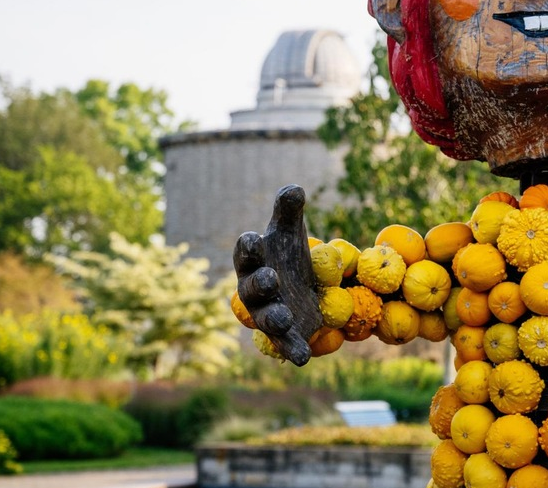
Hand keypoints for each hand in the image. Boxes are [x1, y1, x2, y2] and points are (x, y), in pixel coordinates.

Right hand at [233, 185, 321, 364]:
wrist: (302, 285)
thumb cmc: (287, 252)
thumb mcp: (289, 230)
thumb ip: (288, 210)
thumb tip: (294, 189)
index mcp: (253, 259)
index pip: (246, 252)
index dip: (249, 247)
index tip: (255, 239)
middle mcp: (254, 289)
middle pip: (252, 287)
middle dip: (260, 283)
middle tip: (271, 278)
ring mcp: (268, 313)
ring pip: (266, 318)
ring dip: (274, 318)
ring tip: (286, 316)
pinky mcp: (286, 334)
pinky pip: (286, 344)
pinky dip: (292, 350)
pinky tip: (301, 358)